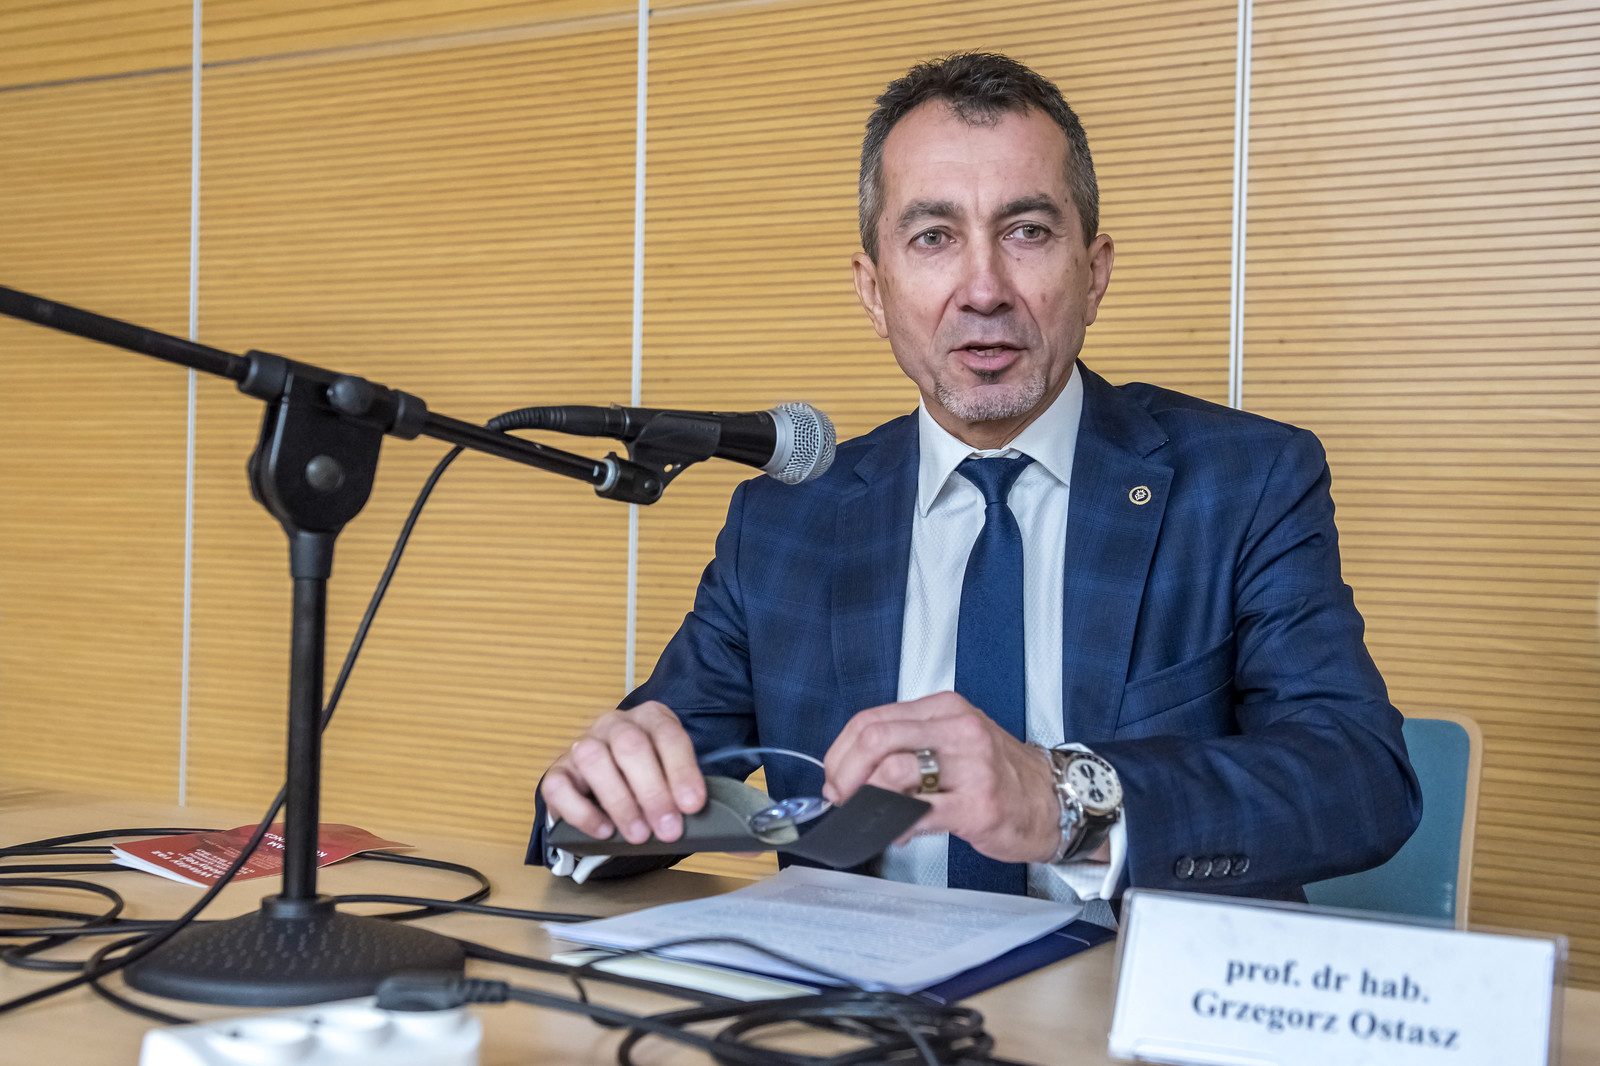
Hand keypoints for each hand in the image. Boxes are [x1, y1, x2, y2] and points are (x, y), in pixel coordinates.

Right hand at [540, 701, 705, 845]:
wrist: (611, 785)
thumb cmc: (651, 784)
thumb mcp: (681, 786)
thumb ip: (714, 811)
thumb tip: (752, 847)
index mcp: (652, 719)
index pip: (668, 734)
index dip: (682, 770)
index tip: (692, 805)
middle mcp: (615, 725)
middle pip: (630, 746)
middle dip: (653, 792)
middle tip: (668, 829)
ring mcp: (582, 745)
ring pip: (593, 759)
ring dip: (620, 801)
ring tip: (638, 834)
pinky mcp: (557, 772)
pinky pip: (559, 786)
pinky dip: (582, 812)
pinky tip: (604, 831)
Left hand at [821, 691, 1059, 863]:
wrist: (1055, 800)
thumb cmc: (999, 774)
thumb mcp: (954, 740)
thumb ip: (908, 747)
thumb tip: (852, 775)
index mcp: (945, 709)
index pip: (872, 719)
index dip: (840, 752)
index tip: (834, 777)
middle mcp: (958, 729)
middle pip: (876, 739)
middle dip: (845, 774)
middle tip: (841, 799)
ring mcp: (971, 766)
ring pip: (893, 772)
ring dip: (867, 800)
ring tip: (871, 816)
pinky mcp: (978, 804)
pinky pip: (919, 813)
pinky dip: (896, 825)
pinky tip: (897, 832)